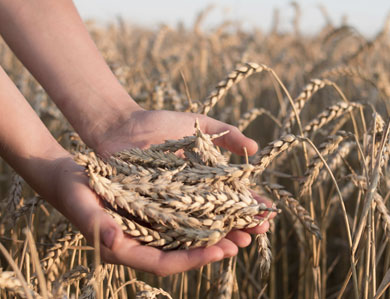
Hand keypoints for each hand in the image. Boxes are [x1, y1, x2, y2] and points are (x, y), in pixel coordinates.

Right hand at [52, 157, 245, 275]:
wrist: (69, 177)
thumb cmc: (72, 191)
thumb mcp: (82, 204)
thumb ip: (97, 225)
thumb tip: (117, 243)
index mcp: (125, 250)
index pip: (164, 263)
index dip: (192, 260)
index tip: (219, 251)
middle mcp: (141, 244)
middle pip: (182, 254)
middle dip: (212, 250)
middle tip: (242, 242)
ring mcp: (149, 230)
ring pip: (186, 237)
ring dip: (214, 233)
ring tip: (243, 227)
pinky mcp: (154, 214)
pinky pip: (182, 219)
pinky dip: (203, 215)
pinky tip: (222, 206)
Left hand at [87, 110, 275, 262]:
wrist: (121, 127)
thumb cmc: (159, 124)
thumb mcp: (197, 125)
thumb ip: (225, 134)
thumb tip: (255, 148)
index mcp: (206, 180)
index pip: (234, 197)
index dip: (251, 206)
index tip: (268, 213)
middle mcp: (191, 198)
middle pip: (220, 218)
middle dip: (240, 228)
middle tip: (255, 235)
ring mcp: (171, 209)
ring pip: (199, 230)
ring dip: (219, 240)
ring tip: (236, 247)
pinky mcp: (150, 215)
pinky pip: (170, 231)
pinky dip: (187, 240)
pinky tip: (202, 248)